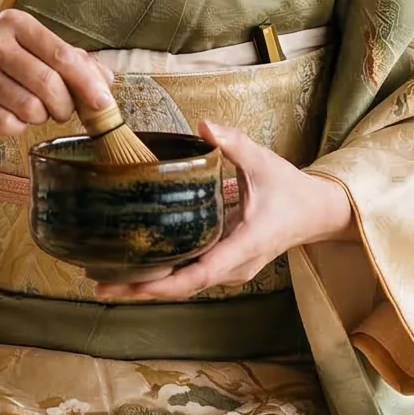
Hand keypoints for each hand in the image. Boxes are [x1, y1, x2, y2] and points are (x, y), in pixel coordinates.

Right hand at [0, 11, 114, 171]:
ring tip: (33, 110)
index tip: (103, 103)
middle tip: (62, 110)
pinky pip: (6, 125)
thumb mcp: (23, 43)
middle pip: (48, 85)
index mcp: (15, 23)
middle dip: (64, 106)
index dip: (87, 83)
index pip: (62, 55)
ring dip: (40, 117)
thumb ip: (66, 58)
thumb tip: (106, 80)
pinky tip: (9, 115)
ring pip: (29, 108)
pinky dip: (17, 127)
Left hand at [124, 119, 354, 300]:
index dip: (163, 284)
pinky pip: (191, 277)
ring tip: (105, 281)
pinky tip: (134, 270)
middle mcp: (235, 266)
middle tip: (98, 285)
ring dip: (149, 286)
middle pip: (183, 287)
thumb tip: (203, 125)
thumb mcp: (262, 160)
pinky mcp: (226, 267)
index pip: (200, 273)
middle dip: (142, 289)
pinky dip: (163, 277)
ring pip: (186, 286)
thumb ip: (233, 143)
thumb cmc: (288, 187)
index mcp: (244, 244)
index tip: (130, 286)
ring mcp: (231, 271)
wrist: (315, 212)